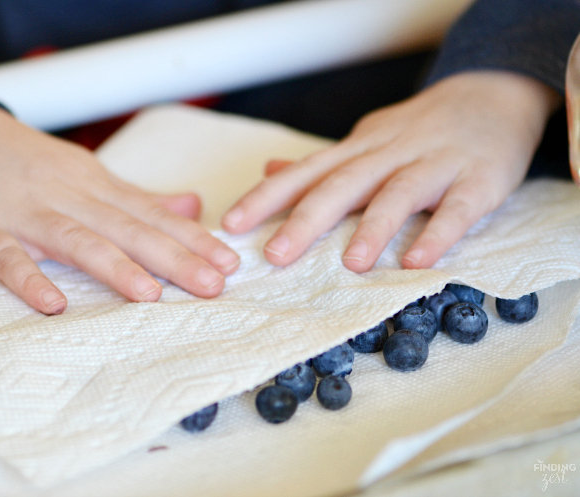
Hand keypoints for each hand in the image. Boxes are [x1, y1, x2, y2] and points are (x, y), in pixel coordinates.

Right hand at [0, 104, 239, 313]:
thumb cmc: (35, 164)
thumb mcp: (92, 174)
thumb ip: (140, 197)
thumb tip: (195, 207)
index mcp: (98, 188)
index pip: (153, 215)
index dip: (193, 239)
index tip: (230, 263)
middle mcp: (70, 198)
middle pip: (127, 229)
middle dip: (172, 257)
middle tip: (212, 285)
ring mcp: (26, 214)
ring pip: (76, 240)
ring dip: (114, 266)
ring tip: (151, 294)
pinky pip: (7, 257)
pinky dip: (28, 279)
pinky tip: (52, 304)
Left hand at [221, 71, 560, 271]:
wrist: (494, 95)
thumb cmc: (419, 130)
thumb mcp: (366, 140)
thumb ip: (322, 164)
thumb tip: (268, 172)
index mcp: (359, 149)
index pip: (306, 173)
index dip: (267, 198)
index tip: (231, 226)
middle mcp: (389, 153)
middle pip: (343, 184)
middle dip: (306, 219)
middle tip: (274, 255)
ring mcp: (435, 164)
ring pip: (398, 193)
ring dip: (374, 228)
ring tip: (352, 264)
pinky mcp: (479, 179)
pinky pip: (458, 208)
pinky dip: (440, 233)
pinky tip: (419, 261)